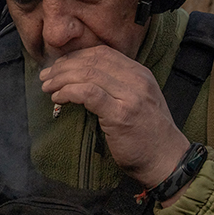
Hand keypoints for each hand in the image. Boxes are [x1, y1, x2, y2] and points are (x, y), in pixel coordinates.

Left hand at [39, 45, 189, 187]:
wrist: (167, 161)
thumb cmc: (148, 136)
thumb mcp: (138, 101)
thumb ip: (118, 86)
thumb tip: (83, 79)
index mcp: (140, 74)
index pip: (102, 53)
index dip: (76, 56)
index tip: (59, 66)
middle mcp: (137, 80)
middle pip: (92, 61)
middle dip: (63, 67)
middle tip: (46, 77)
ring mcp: (130, 96)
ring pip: (88, 74)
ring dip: (61, 79)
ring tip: (48, 88)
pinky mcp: (121, 114)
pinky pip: (88, 94)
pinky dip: (68, 92)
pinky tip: (58, 99)